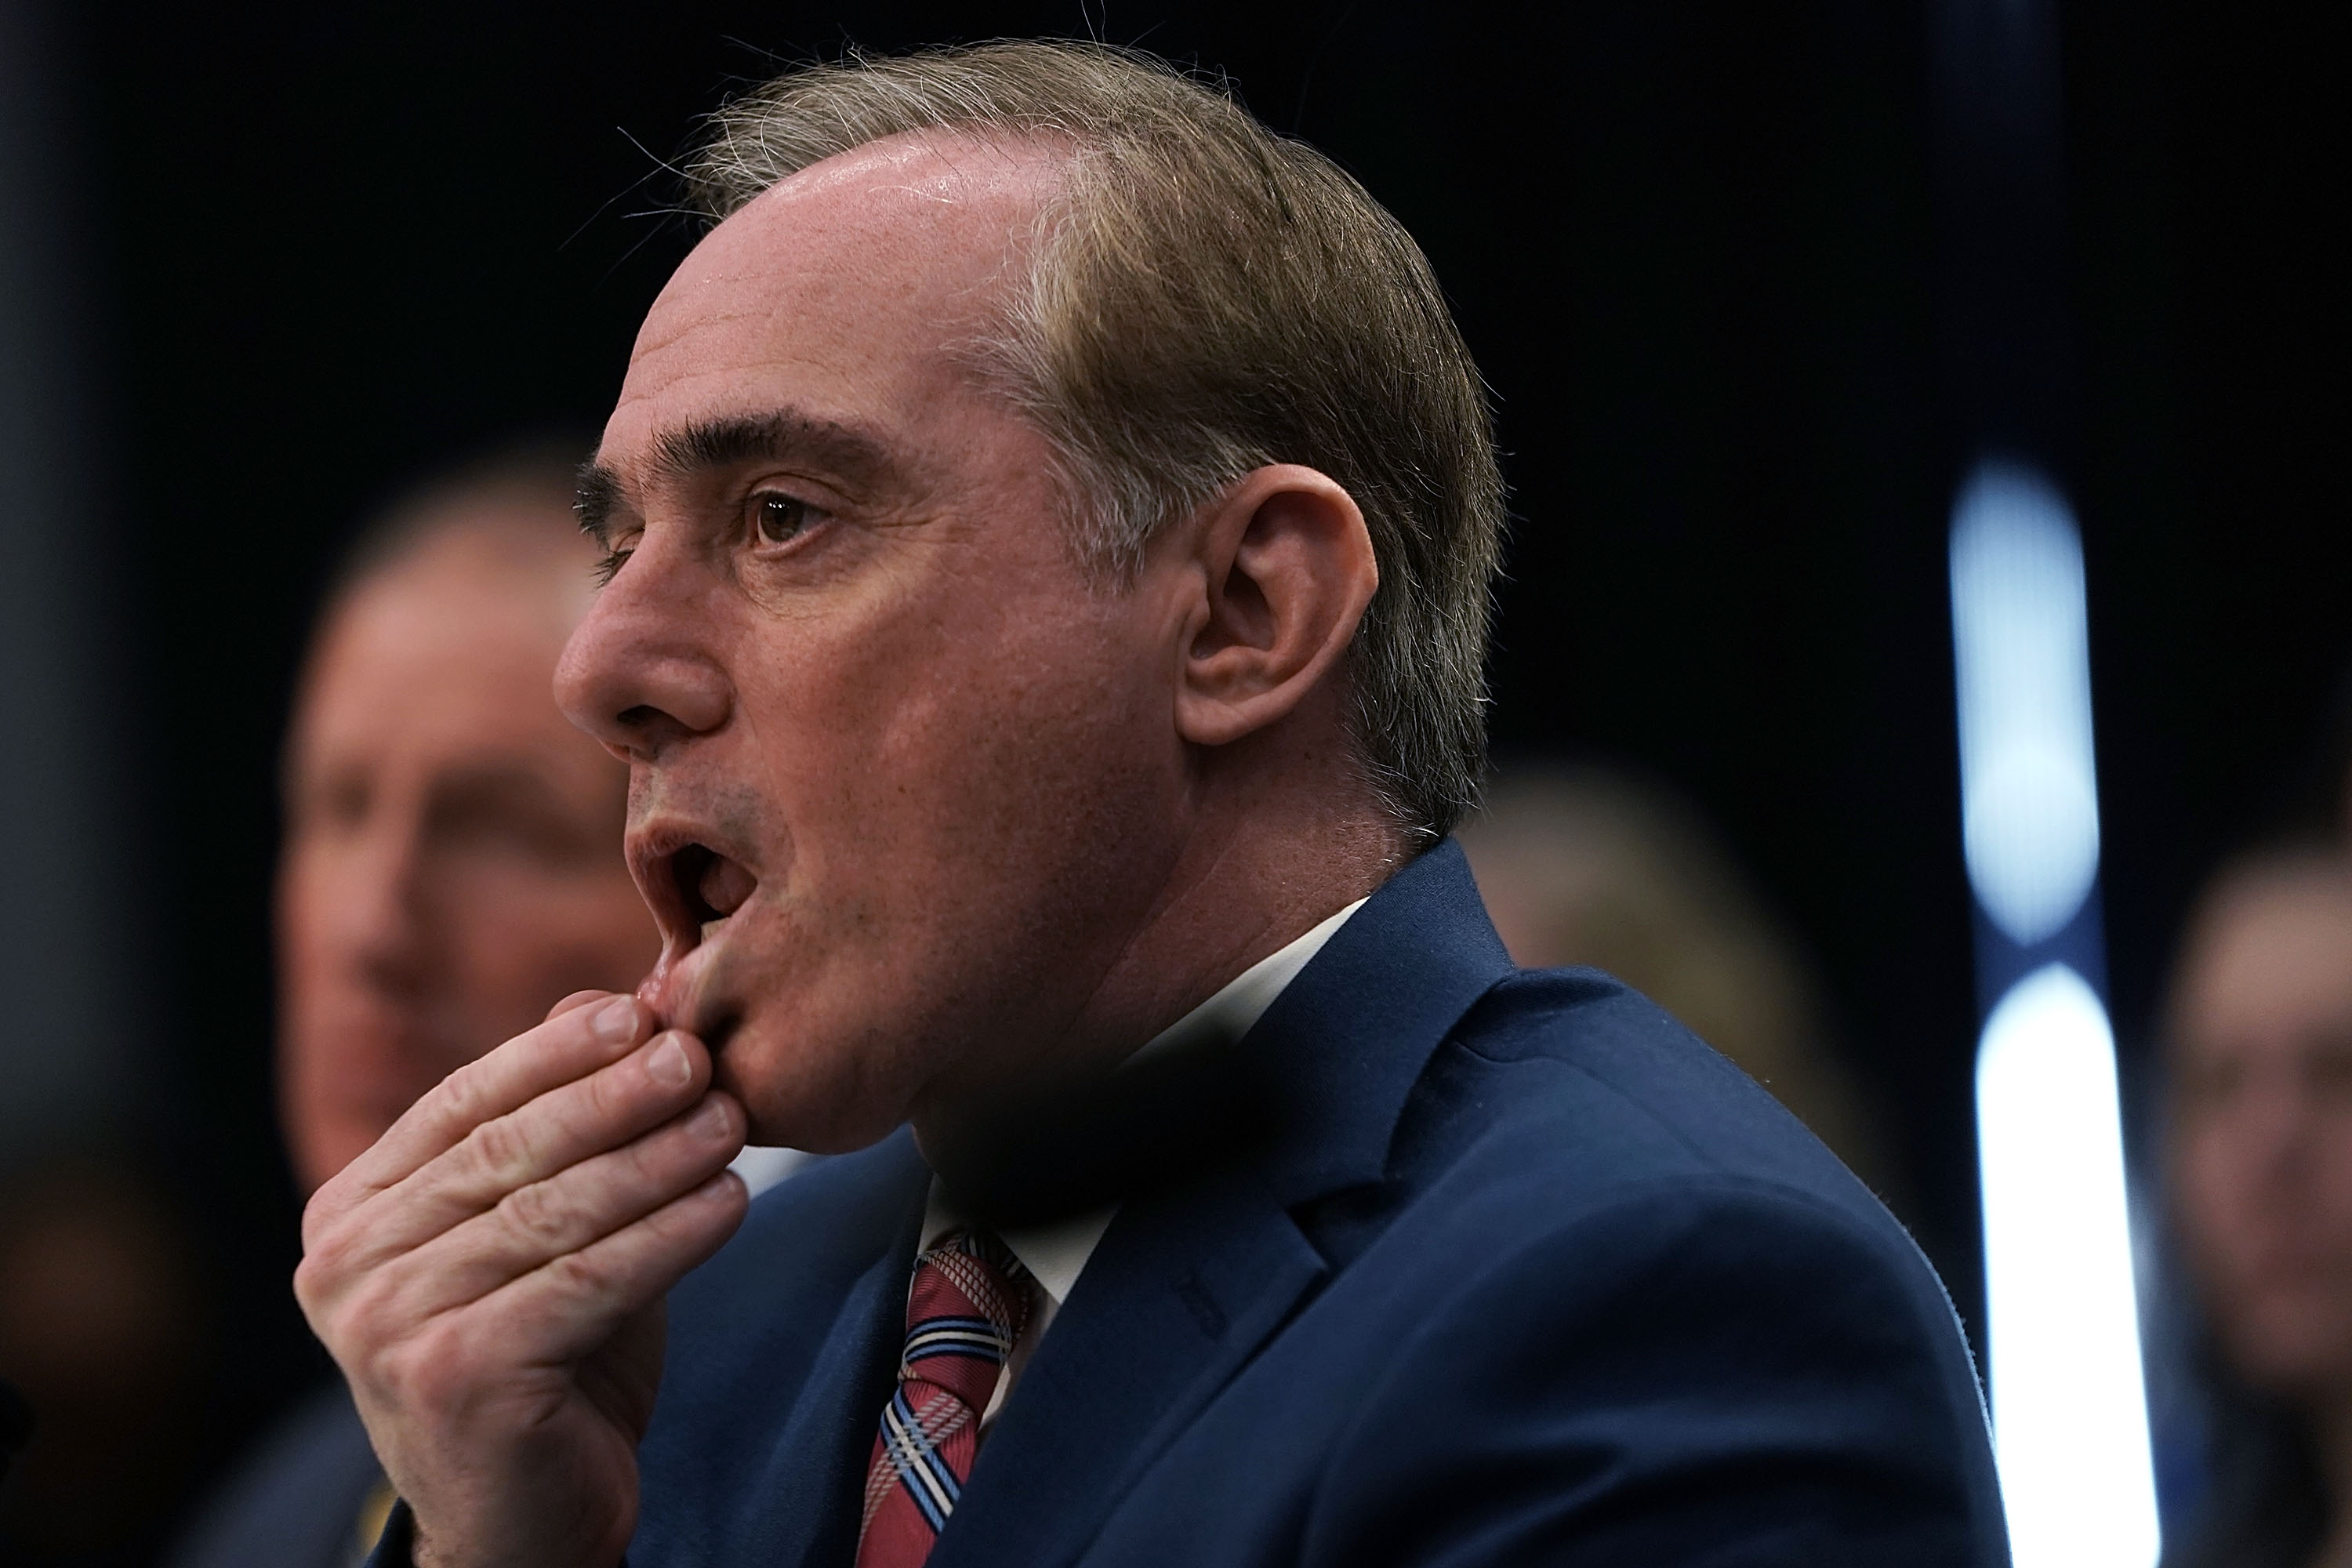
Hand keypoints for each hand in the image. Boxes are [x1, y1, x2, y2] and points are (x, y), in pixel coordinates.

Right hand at [295, 991, 749, 1567]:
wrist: (527, 1522)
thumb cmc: (544, 1361)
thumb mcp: (543, 1233)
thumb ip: (557, 1128)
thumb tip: (604, 995)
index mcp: (350, 1213)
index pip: (459, 1104)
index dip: (552, 1051)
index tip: (637, 1010)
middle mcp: (344, 1265)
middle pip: (504, 1152)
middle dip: (613, 1096)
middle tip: (697, 1057)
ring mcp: (385, 1325)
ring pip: (549, 1214)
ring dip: (653, 1159)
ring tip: (731, 1121)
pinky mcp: (452, 1377)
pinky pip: (584, 1283)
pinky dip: (667, 1237)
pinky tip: (732, 1203)